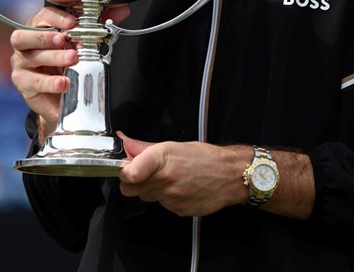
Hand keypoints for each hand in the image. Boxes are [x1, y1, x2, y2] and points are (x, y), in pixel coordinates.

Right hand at [9, 4, 129, 134]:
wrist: (61, 95)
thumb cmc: (67, 63)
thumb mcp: (83, 42)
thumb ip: (99, 24)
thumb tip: (123, 9)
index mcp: (39, 28)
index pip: (41, 16)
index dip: (55, 16)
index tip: (72, 21)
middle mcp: (25, 44)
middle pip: (25, 35)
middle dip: (45, 36)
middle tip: (64, 39)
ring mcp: (21, 64)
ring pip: (30, 57)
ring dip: (52, 57)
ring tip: (72, 59)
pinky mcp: (23, 84)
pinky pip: (33, 82)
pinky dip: (49, 82)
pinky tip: (64, 83)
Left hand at [117, 133, 247, 216]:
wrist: (230, 175)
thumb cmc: (205, 158)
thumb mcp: (173, 146)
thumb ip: (145, 147)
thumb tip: (124, 142)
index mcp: (163, 158)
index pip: (130, 173)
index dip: (123, 172)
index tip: (125, 168)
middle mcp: (165, 179)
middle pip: (130, 189)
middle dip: (133, 182)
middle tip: (145, 174)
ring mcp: (171, 197)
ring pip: (145, 197)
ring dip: (151, 190)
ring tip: (169, 179)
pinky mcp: (178, 210)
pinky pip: (162, 205)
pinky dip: (166, 198)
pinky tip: (179, 188)